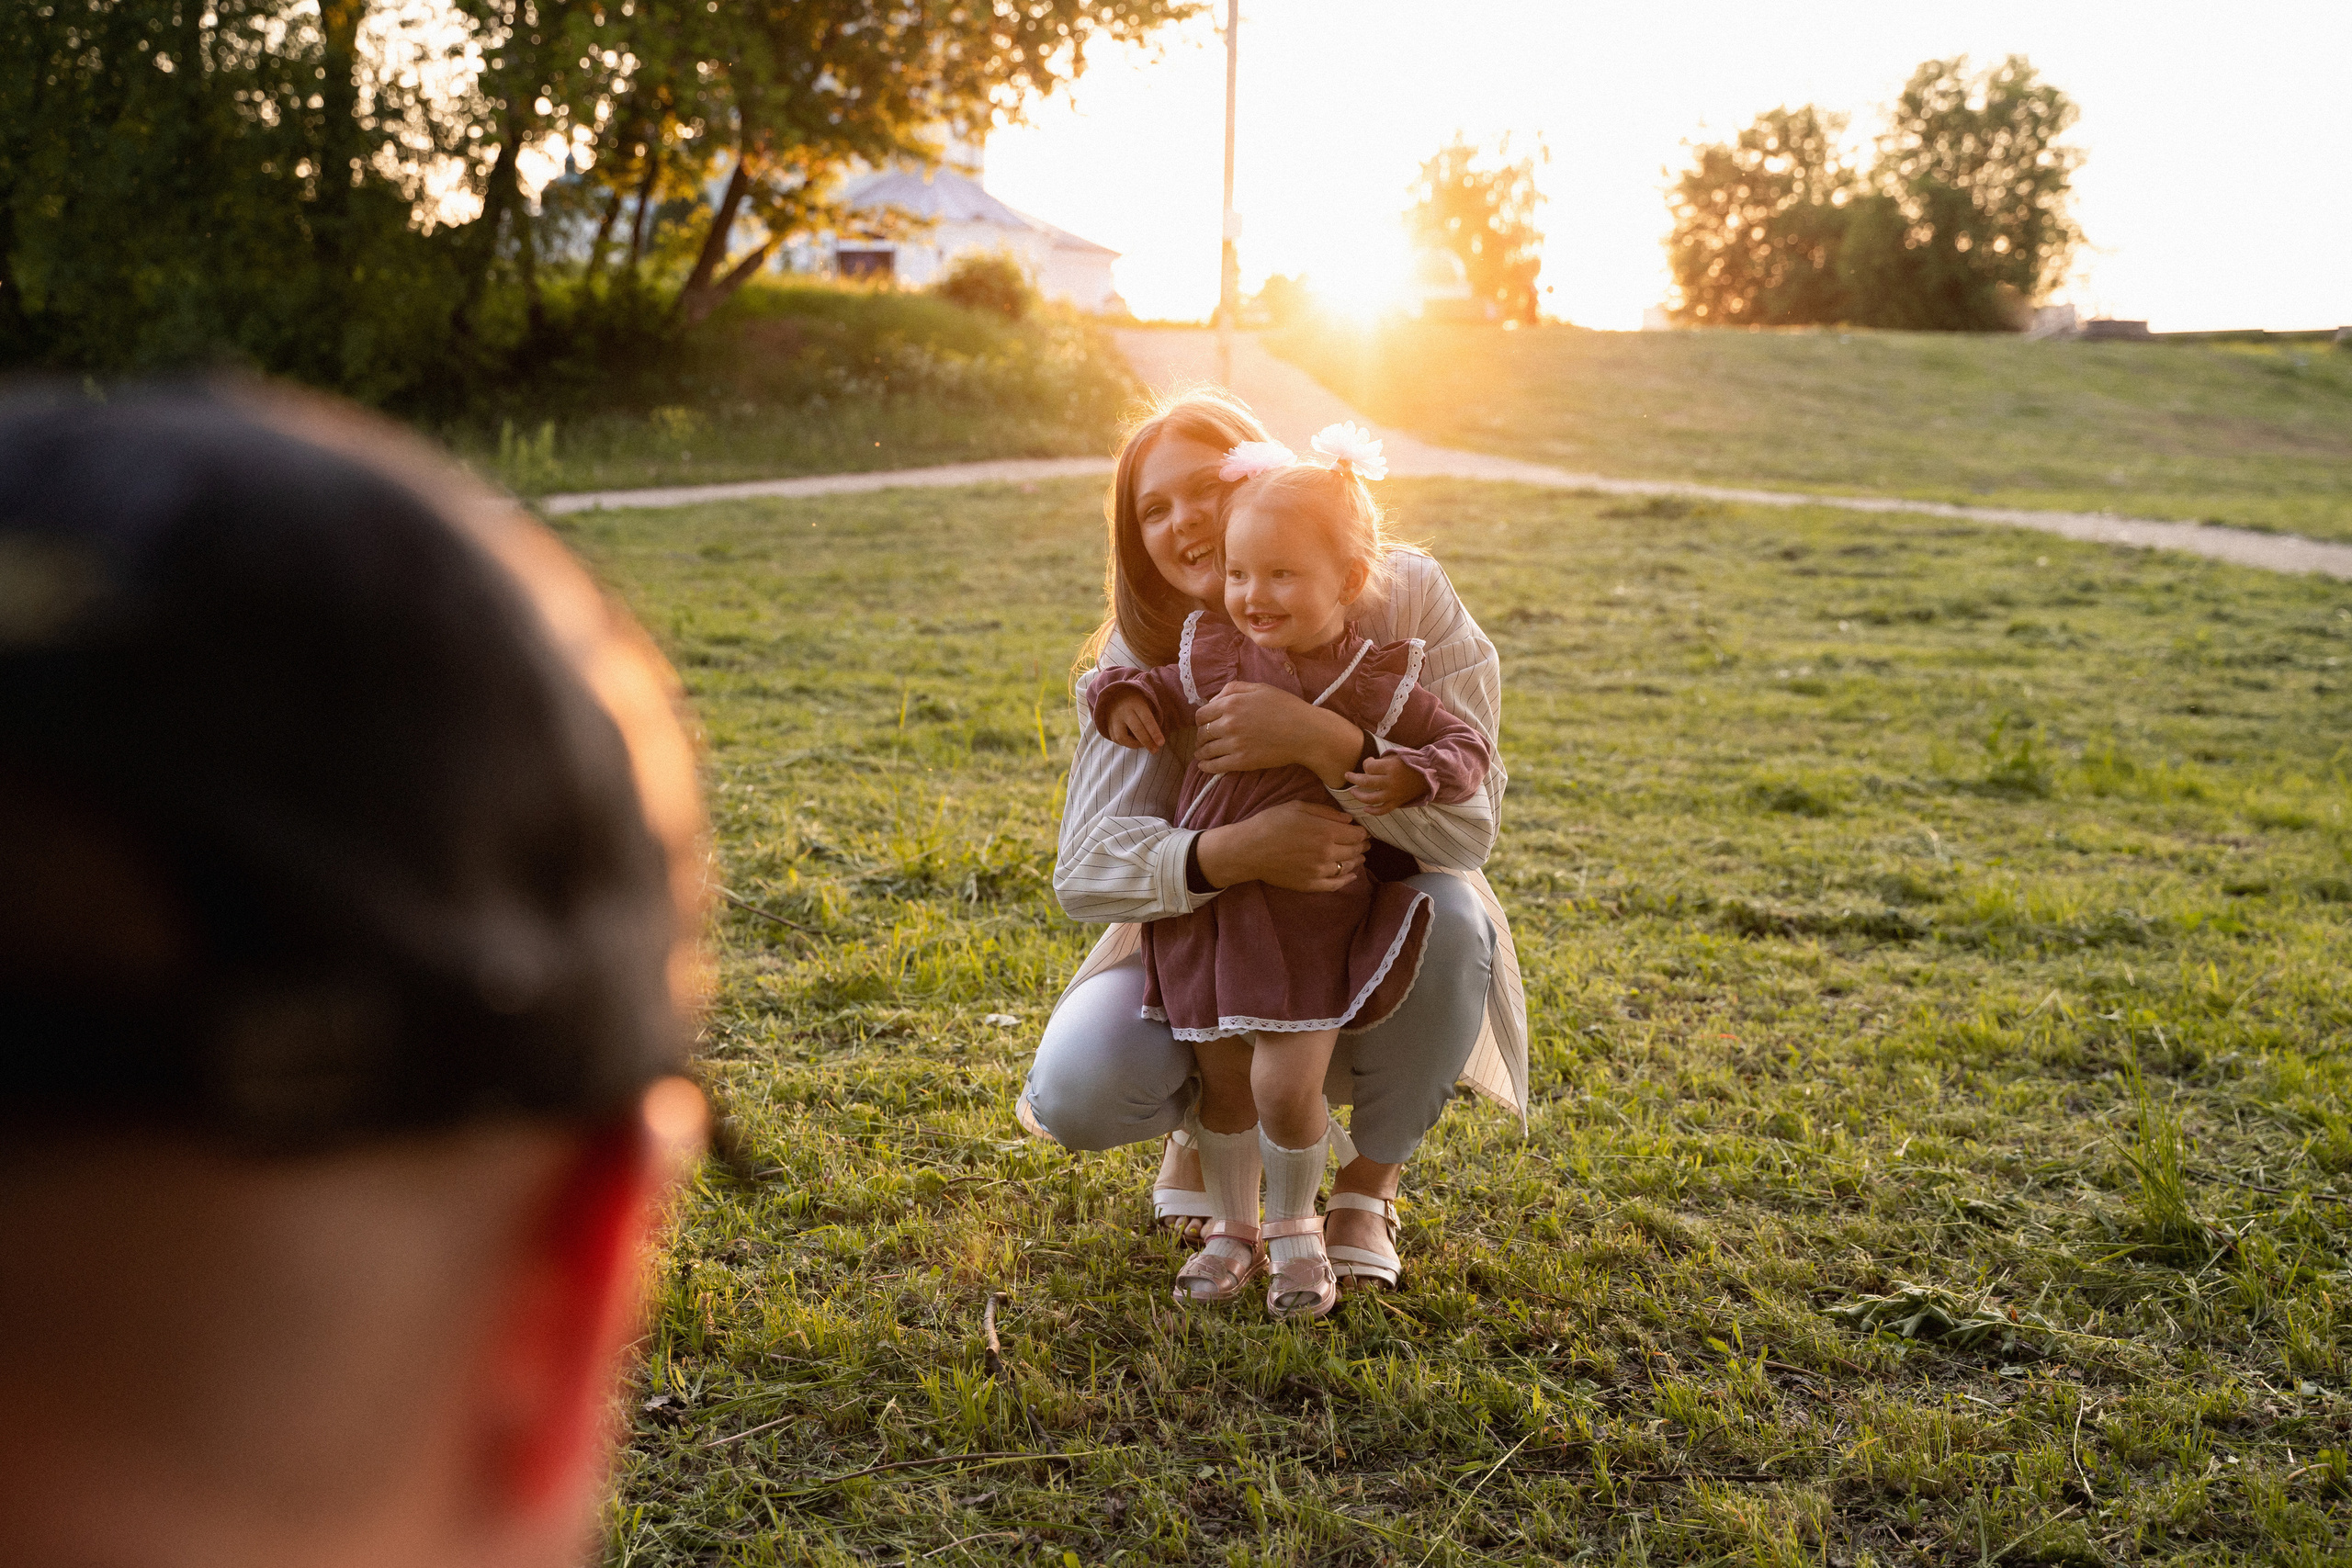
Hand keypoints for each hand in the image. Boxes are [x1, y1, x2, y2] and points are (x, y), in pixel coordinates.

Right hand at [1099, 690, 1165, 750]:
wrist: (1115, 694)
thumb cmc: (1136, 701)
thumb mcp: (1145, 703)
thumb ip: (1151, 719)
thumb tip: (1157, 740)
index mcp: (1137, 703)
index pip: (1147, 720)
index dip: (1155, 733)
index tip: (1161, 743)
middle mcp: (1124, 711)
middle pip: (1136, 729)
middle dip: (1147, 742)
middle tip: (1155, 750)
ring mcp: (1114, 718)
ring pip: (1122, 737)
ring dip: (1134, 745)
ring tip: (1142, 745)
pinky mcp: (1107, 725)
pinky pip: (1115, 739)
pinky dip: (1125, 743)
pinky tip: (1132, 742)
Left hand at [1195, 681, 1363, 786]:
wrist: (1306, 732)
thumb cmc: (1286, 707)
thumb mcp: (1259, 688)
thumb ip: (1233, 689)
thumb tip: (1213, 701)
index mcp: (1231, 703)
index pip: (1202, 714)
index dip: (1201, 720)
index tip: (1204, 724)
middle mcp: (1229, 723)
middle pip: (1202, 733)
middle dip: (1201, 736)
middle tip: (1204, 740)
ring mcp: (1234, 744)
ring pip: (1206, 750)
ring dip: (1201, 752)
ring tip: (1202, 754)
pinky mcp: (1241, 762)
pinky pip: (1215, 766)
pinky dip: (1206, 766)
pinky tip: (1205, 766)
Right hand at [1195, 800, 1369, 893]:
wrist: (1249, 849)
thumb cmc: (1270, 823)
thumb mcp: (1298, 807)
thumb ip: (1326, 812)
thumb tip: (1349, 820)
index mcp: (1326, 831)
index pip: (1357, 834)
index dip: (1363, 832)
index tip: (1362, 831)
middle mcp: (1327, 853)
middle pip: (1355, 851)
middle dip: (1362, 846)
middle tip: (1364, 843)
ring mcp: (1319, 871)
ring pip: (1348, 867)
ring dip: (1356, 861)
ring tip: (1359, 857)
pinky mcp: (1310, 884)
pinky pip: (1335, 884)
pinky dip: (1346, 880)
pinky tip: (1351, 875)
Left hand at [1343, 755, 1427, 815]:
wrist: (1430, 775)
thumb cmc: (1412, 763)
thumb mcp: (1398, 756)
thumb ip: (1382, 761)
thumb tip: (1367, 766)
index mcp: (1391, 768)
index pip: (1369, 767)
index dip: (1365, 764)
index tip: (1368, 762)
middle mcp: (1390, 782)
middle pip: (1366, 782)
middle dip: (1353, 778)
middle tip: (1347, 776)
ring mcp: (1393, 794)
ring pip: (1371, 798)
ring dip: (1359, 795)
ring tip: (1352, 792)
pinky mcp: (1397, 802)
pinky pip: (1383, 810)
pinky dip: (1373, 811)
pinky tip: (1365, 808)